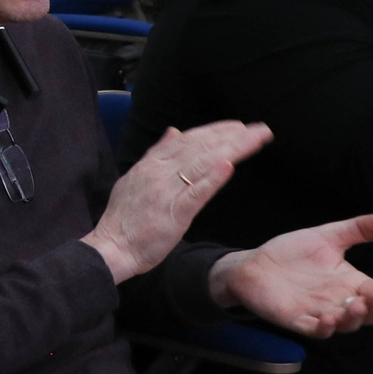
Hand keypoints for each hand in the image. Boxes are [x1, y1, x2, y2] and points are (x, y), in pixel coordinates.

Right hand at [84, 121, 271, 281]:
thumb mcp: (135, 179)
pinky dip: (212, 178)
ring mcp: (166, 192)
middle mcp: (158, 173)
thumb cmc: (125, 219)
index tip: (238, 126)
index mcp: (150, 165)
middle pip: (199, 148)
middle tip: (260, 129)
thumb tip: (173, 132)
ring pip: (202, 164)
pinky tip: (229, 167)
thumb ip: (156, 155)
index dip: (214, 131)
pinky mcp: (173, 213)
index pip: (187, 141)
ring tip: (255, 140)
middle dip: (232, 136)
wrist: (112, 247)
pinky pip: (196, 193)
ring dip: (231, 149)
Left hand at [217, 215, 372, 336]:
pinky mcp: (296, 320)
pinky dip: (325, 328)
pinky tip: (329, 318)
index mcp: (353, 284)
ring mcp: (320, 313)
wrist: (253, 264)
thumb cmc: (292, 253)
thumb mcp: (328, 236)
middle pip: (370, 314)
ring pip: (346, 324)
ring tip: (357, 304)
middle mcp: (341, 302)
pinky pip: (315, 330)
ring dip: (355, 318)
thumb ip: (360, 228)